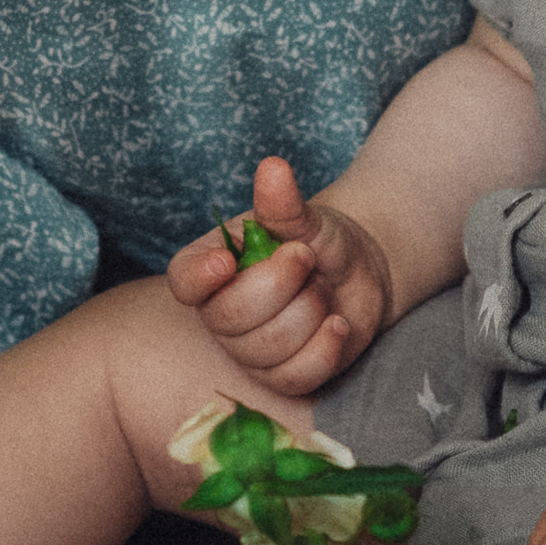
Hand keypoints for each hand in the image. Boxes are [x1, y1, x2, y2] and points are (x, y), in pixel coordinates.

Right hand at [164, 155, 395, 400]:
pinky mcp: (283, 376)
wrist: (360, 272)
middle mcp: (221, 312)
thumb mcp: (305, 218)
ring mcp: (251, 350)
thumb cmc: (319, 240)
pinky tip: (338, 323)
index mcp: (211, 266)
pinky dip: (324, 348)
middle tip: (306, 258)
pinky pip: (295, 376)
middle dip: (280, 284)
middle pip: (230, 318)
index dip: (200, 277)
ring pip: (267, 348)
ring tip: (321, 288)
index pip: (184, 280)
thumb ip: (283, 203)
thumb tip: (273, 168)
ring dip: (309, 311)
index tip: (226, 261)